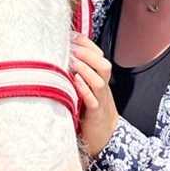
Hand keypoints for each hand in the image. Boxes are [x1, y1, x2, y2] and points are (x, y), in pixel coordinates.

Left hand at [70, 31, 118, 156]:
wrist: (106, 135)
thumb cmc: (92, 108)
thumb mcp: (88, 86)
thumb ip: (79, 71)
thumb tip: (63, 53)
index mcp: (100, 77)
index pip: (98, 54)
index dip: (86, 43)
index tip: (71, 35)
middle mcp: (102, 86)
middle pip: (103, 65)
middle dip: (88, 54)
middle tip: (72, 48)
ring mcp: (100, 99)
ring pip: (99, 81)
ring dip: (86, 70)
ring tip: (72, 62)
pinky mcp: (95, 114)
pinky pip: (93, 101)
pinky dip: (85, 90)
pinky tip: (75, 82)